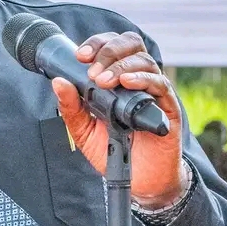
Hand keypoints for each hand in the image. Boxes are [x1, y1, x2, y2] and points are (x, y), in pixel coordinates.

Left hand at [51, 31, 185, 206]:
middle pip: (131, 43)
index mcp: (117, 80)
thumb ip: (72, 107)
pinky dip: (143, 79)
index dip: (97, 44)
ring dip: (121, 66)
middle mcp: (137, 80)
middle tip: (92, 70)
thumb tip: (58, 82)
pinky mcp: (168, 107)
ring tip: (103, 81)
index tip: (80, 56)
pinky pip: (160, 84)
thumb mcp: (84, 131)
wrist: (138, 181)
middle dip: (109, 50)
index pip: (111, 47)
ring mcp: (154, 92)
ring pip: (144, 60)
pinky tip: (128, 83)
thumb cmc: (114, 154)